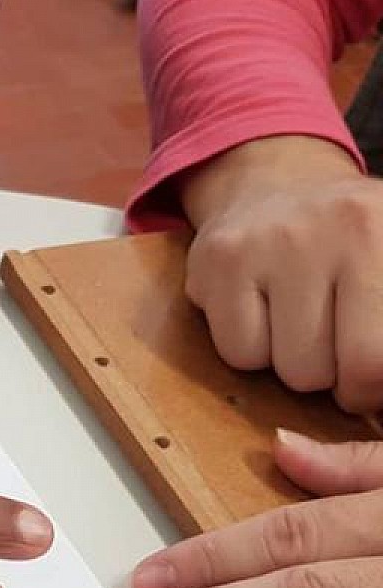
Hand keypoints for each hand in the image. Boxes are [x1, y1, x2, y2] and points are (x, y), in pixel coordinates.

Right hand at [181, 135, 382, 413]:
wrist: (274, 185)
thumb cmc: (347, 247)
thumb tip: (377, 401)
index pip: (378, 361)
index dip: (369, 387)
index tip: (363, 374)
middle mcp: (344, 226)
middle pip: (335, 372)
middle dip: (332, 375)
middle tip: (329, 336)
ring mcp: (274, 240)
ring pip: (287, 370)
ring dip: (289, 362)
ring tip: (292, 318)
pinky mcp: (220, 259)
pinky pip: (239, 354)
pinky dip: (248, 348)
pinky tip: (255, 309)